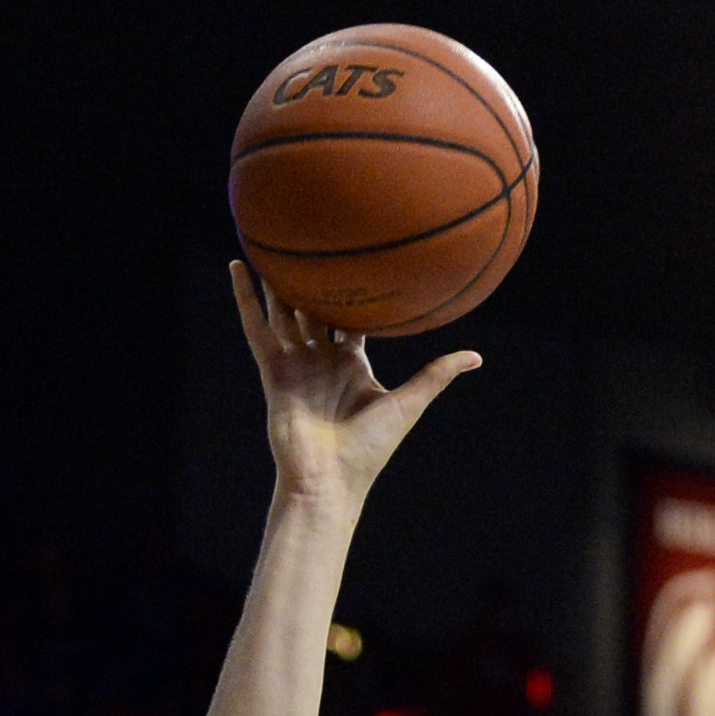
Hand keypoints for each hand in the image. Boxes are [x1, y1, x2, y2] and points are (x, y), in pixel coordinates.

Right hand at [229, 262, 479, 507]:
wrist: (331, 479)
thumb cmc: (370, 449)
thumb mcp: (409, 403)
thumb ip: (437, 375)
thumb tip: (476, 357)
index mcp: (351, 364)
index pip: (351, 318)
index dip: (354, 290)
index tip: (358, 255)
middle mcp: (321, 360)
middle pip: (314, 309)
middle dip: (314, 278)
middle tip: (315, 235)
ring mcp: (295, 364)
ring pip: (283, 311)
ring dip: (277, 278)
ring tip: (272, 238)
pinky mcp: (273, 370)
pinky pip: (256, 327)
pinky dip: (245, 297)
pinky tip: (238, 265)